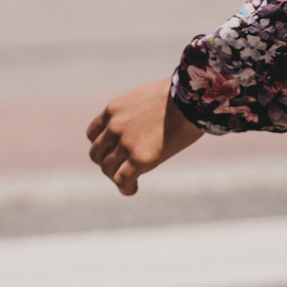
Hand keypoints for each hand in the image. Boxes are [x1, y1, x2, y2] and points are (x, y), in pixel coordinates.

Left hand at [86, 79, 202, 195]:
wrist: (192, 99)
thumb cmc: (179, 97)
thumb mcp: (147, 99)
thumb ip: (136, 114)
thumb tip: (146, 126)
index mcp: (113, 110)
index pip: (93, 134)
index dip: (102, 146)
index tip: (114, 152)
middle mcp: (113, 127)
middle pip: (97, 154)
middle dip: (108, 162)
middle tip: (123, 168)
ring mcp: (125, 143)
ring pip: (107, 169)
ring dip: (116, 176)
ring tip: (129, 182)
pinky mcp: (139, 158)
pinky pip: (122, 180)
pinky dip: (125, 188)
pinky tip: (133, 189)